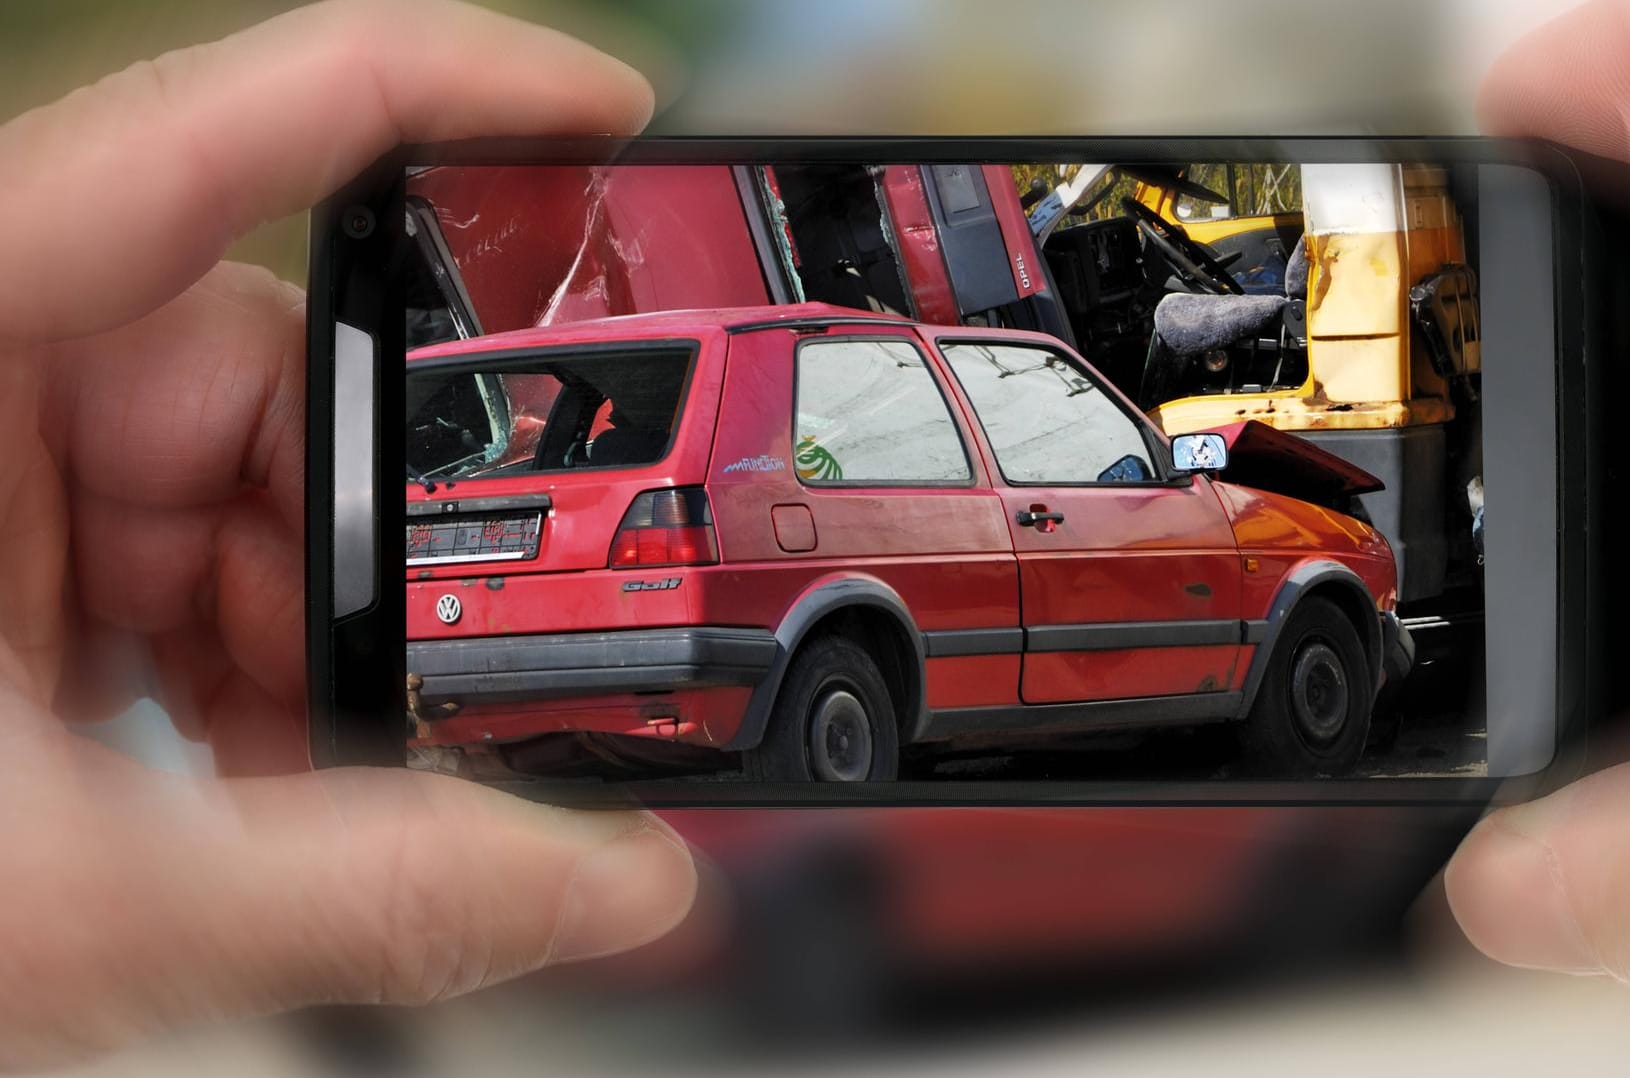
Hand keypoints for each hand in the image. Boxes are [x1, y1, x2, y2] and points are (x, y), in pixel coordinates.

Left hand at [0, 2, 693, 1066]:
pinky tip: (247, 771)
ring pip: (255, 494)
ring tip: (298, 784)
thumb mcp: (53, 881)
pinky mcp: (11, 555)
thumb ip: (356, 891)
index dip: (453, 94)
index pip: (235, 130)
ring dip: (312, 648)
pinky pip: (197, 564)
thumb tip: (597, 876)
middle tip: (422, 692)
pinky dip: (256, 674)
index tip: (608, 119)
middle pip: (281, 374)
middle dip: (373, 555)